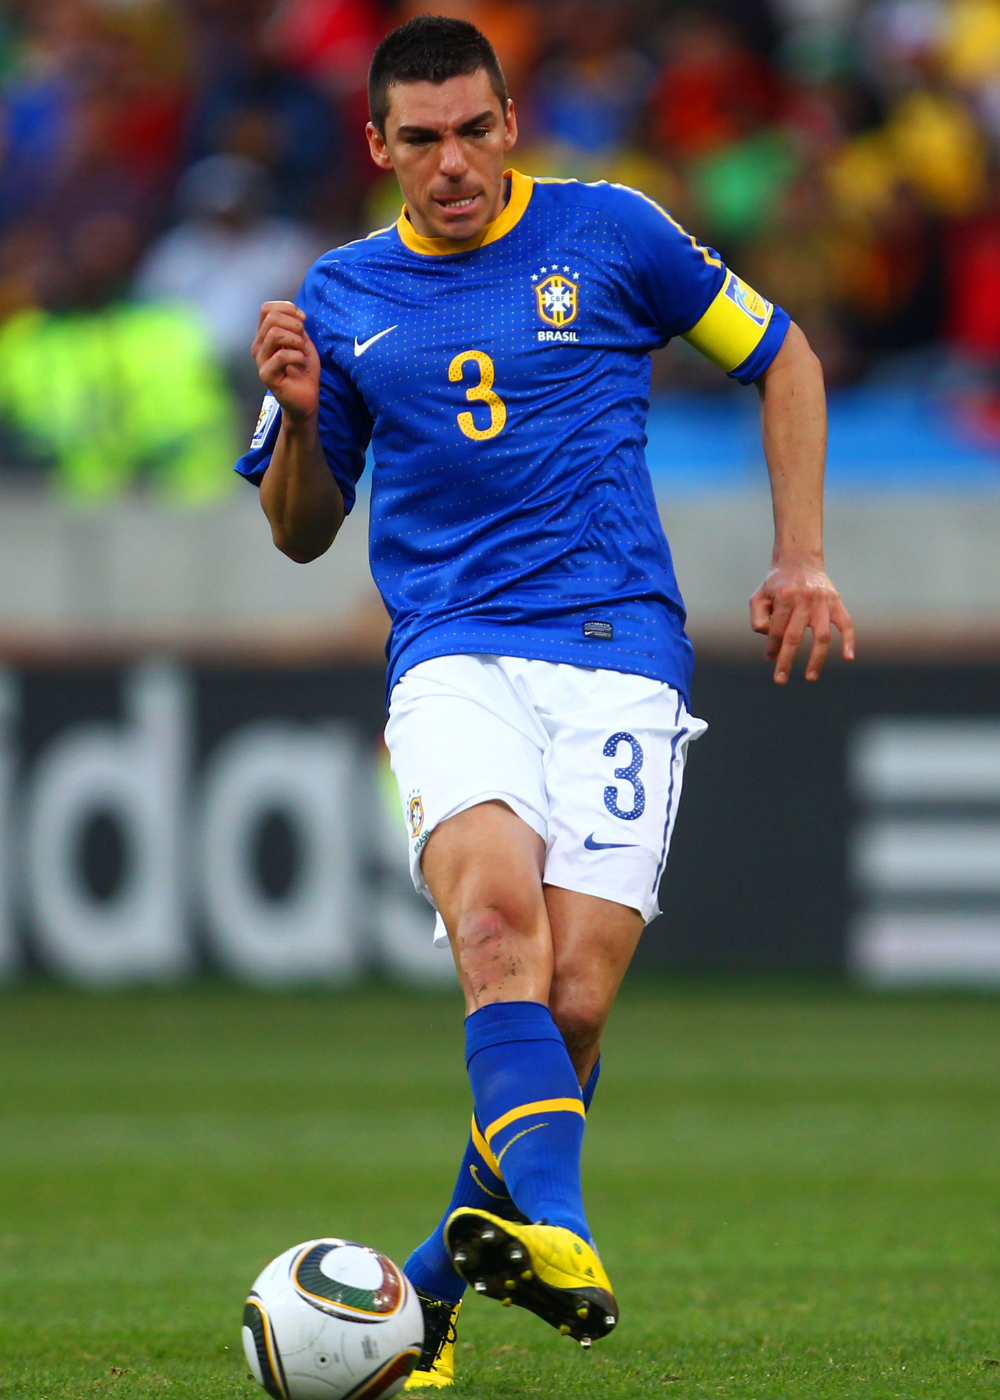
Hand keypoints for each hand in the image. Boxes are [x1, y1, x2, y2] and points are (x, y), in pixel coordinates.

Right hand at [252, 301, 319, 423]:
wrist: (306, 397)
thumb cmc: (304, 369)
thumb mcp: (303, 341)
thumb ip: (296, 326)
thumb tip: (296, 314)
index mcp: (265, 334)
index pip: (267, 308)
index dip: (287, 308)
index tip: (303, 320)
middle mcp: (259, 345)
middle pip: (272, 318)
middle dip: (294, 325)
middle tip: (303, 340)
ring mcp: (261, 360)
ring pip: (275, 334)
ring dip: (296, 340)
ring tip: (303, 352)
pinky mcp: (266, 375)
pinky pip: (282, 356)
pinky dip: (298, 356)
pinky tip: (302, 363)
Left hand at [749, 558, 854, 683]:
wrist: (800, 560)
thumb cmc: (777, 583)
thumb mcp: (759, 595)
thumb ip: (758, 618)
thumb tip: (770, 639)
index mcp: (785, 596)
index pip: (777, 630)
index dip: (772, 647)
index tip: (770, 659)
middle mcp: (805, 599)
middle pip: (795, 636)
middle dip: (786, 660)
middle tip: (780, 679)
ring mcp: (823, 601)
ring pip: (822, 636)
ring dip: (816, 659)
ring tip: (810, 677)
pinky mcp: (837, 602)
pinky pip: (846, 624)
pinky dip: (849, 641)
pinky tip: (848, 657)